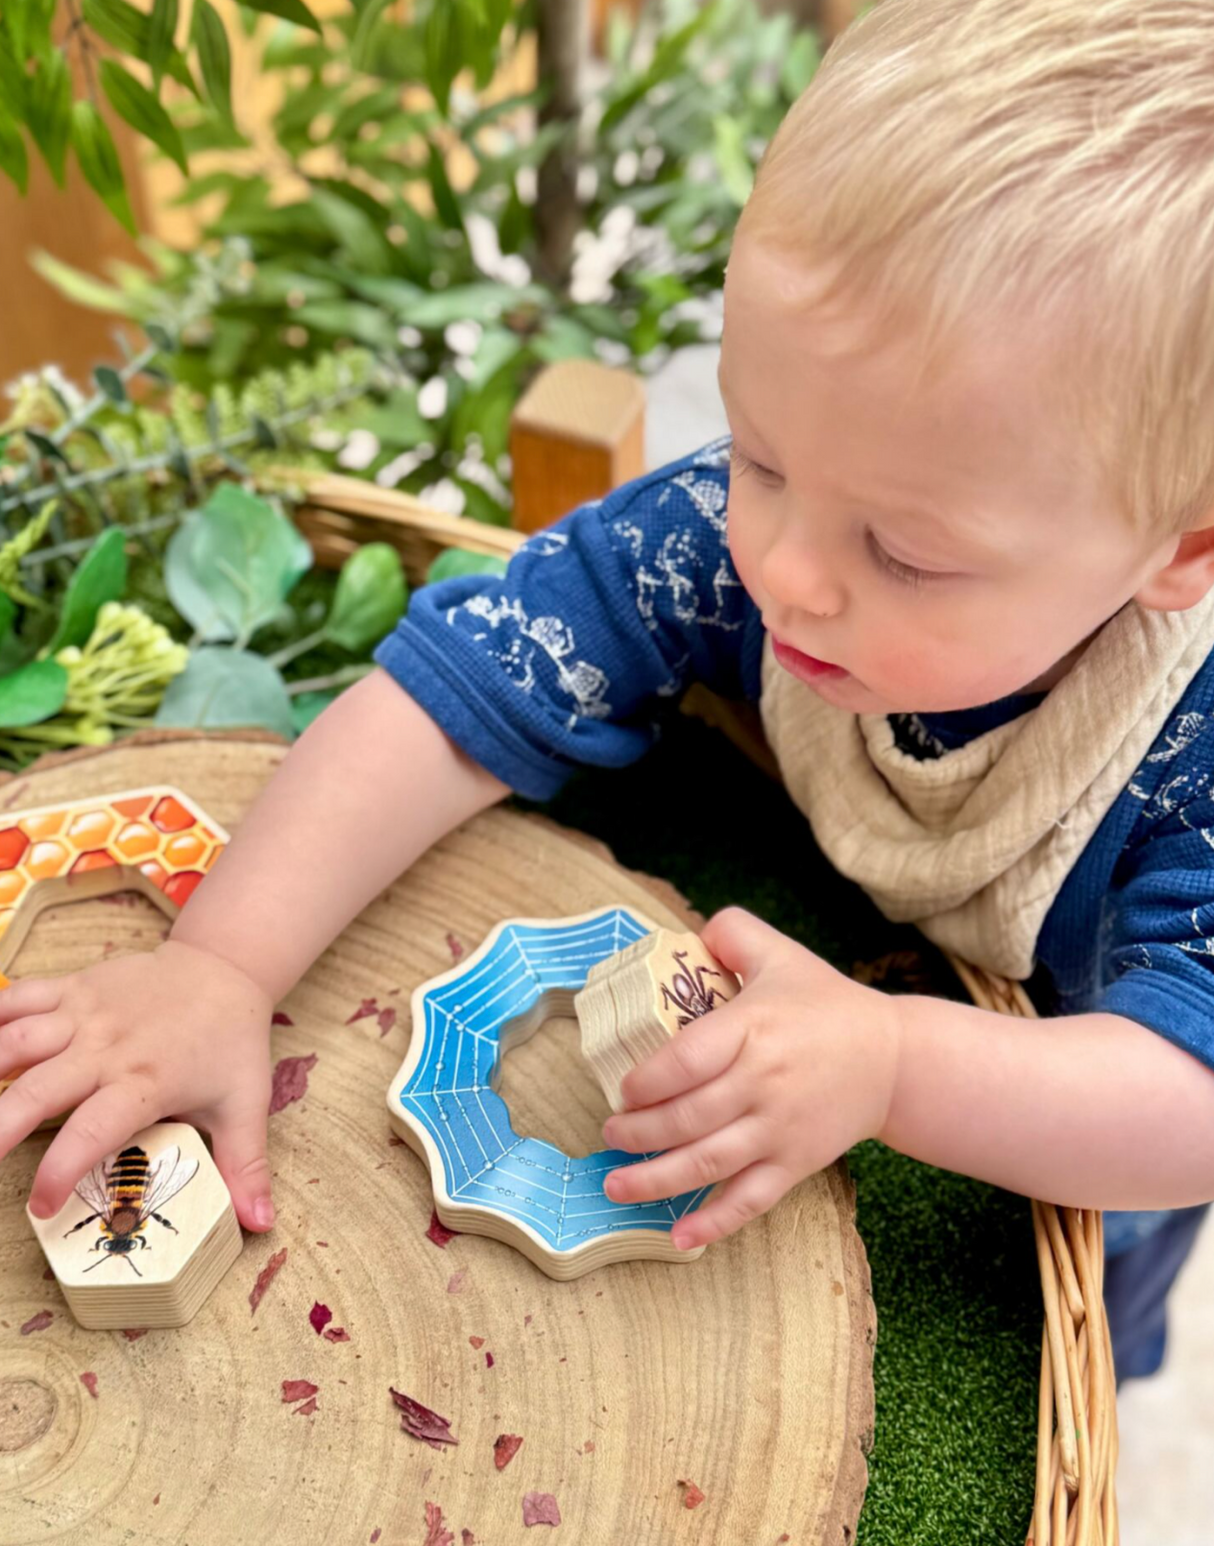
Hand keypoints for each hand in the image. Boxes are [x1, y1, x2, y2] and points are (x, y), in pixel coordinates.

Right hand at [0, 939, 276, 1231]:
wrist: (224, 969)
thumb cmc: (231, 1043)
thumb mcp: (246, 1106)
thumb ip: (246, 1167)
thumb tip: (260, 1224)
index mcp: (147, 1083)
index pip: (95, 1131)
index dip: (62, 1170)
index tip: (41, 1206)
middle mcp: (107, 1048)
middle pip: (38, 1091)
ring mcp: (85, 1014)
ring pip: (16, 1041)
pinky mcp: (72, 989)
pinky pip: (18, 997)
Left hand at [601, 907, 900, 1250]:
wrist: (894, 1060)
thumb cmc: (826, 1005)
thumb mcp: (781, 954)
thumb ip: (732, 932)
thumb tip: (688, 932)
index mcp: (755, 1027)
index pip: (688, 1059)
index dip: (647, 1080)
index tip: (623, 1090)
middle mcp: (764, 1082)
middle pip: (688, 1117)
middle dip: (638, 1133)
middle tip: (610, 1134)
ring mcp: (780, 1128)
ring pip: (708, 1163)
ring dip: (655, 1179)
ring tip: (617, 1184)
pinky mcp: (796, 1163)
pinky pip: (750, 1200)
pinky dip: (714, 1223)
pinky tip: (680, 1238)